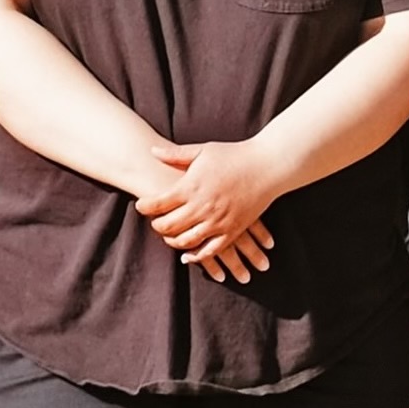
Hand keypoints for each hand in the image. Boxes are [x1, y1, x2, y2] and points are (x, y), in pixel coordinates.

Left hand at [136, 139, 284, 282]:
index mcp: (192, 186)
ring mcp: (218, 221)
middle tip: (153, 223)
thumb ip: (176, 155)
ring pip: (186, 241)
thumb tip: (152, 151)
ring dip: (173, 242)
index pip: (158, 203)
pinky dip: (197, 257)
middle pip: (168, 226)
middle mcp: (202, 207)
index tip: (140, 206)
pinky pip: (210, 250)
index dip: (145, 207)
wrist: (267, 166)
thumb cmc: (234, 155)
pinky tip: (188, 256)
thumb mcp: (203, 150)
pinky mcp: (233, 230)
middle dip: (157, 226)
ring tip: (168, 237)